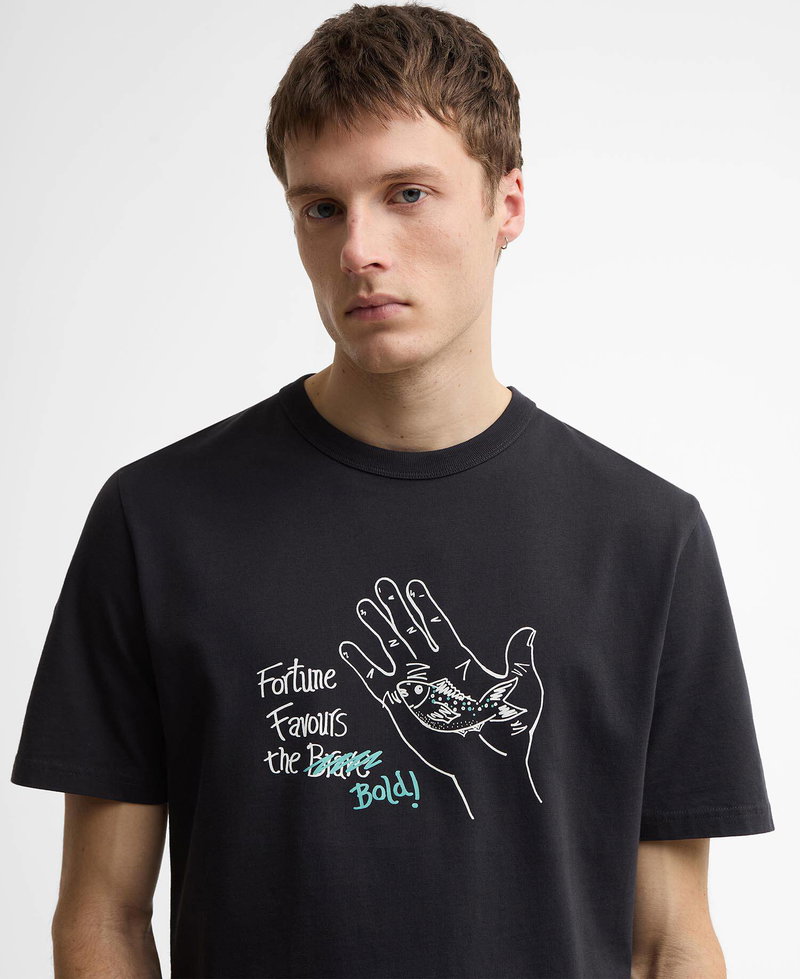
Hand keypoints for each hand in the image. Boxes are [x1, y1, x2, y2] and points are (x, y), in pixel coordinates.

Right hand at [338, 576, 543, 818]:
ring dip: (377, 628)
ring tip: (364, 606)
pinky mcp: (399, 706)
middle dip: (395, 608)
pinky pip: (375, 680)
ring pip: (391, 650)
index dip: (424, 605)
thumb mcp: (522, 692)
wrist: (487, 769)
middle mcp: (433, 670)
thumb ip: (518, 661)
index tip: (413, 586)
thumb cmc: (508, 733)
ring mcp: (415, 687)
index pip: (436, 626)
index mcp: (459, 662)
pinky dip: (361, 664)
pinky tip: (348, 647)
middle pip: (410, 631)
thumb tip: (527, 632)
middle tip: (382, 585)